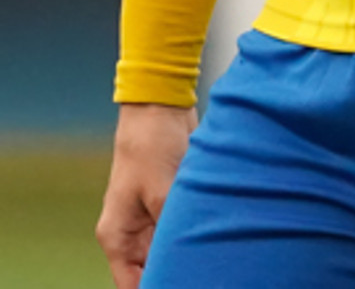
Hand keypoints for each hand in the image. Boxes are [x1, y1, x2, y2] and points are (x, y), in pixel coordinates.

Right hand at [96, 102, 195, 288]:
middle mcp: (131, 234)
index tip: (187, 283)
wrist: (161, 104)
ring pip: (170, 253)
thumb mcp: (163, 193)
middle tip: (208, 273)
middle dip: (179, 274)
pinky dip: (196, 236)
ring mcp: (150, 220)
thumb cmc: (152, 144)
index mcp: (118, 237)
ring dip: (191, 254)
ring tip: (213, 254)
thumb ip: (172, 233)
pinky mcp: (169, 205)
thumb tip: (187, 262)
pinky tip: (216, 240)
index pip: (132, 287)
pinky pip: (181, 232)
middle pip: (153, 273)